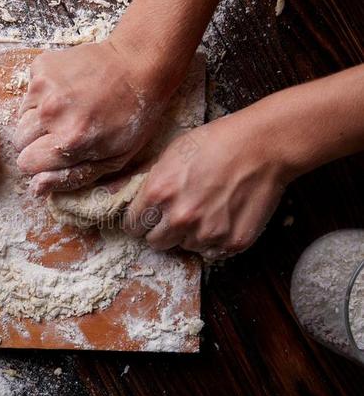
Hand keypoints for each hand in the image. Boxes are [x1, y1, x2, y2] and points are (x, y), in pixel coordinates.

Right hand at [13, 41, 168, 194]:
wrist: (138, 64)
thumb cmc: (132, 117)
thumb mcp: (113, 159)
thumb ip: (72, 178)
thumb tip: (35, 189)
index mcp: (69, 141)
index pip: (26, 164)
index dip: (42, 163)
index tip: (59, 154)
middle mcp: (51, 112)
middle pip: (18, 141)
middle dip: (36, 143)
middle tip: (64, 132)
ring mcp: (43, 86)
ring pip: (20, 117)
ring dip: (38, 119)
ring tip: (68, 111)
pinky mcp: (40, 66)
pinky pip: (28, 92)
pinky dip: (42, 96)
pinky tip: (67, 92)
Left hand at [125, 113, 288, 259]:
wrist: (262, 146)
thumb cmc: (216, 142)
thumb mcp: (171, 153)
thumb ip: (151, 182)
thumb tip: (132, 200)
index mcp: (158, 193)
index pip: (132, 227)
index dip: (140, 221)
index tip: (148, 218)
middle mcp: (179, 218)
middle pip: (155, 243)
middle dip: (162, 231)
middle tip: (177, 215)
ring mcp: (207, 233)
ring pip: (185, 247)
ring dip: (190, 235)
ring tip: (206, 210)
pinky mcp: (232, 242)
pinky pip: (212, 252)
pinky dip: (215, 240)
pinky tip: (223, 217)